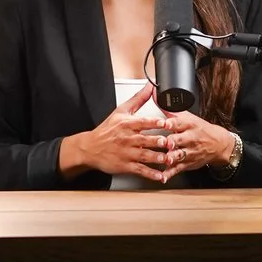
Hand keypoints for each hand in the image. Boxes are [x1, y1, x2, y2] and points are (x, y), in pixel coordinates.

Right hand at [59, 84, 173, 178]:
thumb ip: (138, 99)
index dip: (156, 122)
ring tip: (168, 159)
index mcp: (128, 124)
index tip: (167, 123)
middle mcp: (128, 139)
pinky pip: (140, 170)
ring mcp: (127, 153)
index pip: (144, 122)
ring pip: (145, 156)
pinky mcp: (125, 166)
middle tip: (171, 143)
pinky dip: (151, 174)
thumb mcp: (120, 111)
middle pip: (146, 140)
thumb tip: (150, 86)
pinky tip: (160, 176)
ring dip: (158, 158)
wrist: (90, 148)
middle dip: (159, 142)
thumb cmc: (106, 130)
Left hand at [151, 107, 239, 180]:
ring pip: (179, 155)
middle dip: (172, 141)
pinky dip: (170, 173)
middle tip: (165, 143)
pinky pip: (178, 169)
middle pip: (180, 140)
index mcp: (188, 125)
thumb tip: (155, 95)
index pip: (180, 123)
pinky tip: (163, 177)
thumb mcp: (187, 117)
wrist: (217, 144)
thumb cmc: (199, 129)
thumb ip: (169, 109)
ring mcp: (189, 152)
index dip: (172, 123)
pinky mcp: (187, 163)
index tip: (165, 123)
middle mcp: (189, 138)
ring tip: (164, 160)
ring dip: (172, 157)